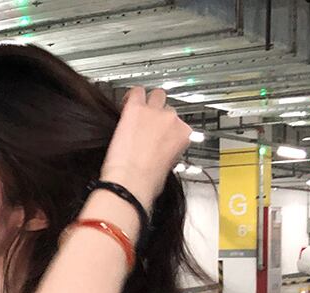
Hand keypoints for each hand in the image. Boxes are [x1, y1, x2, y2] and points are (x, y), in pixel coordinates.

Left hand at [99, 86, 192, 211]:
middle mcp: (172, 120)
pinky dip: (131, 96)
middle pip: (168, 108)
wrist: (130, 183)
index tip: (159, 136)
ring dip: (148, 102)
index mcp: (183, 136)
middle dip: (159, 115)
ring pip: (156, 95)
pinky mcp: (135, 109)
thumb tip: (160, 153)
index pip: (179, 124)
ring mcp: (154, 112)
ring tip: (138, 112)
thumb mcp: (167, 169)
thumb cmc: (147, 183)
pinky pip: (135, 92)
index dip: (167, 130)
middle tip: (147, 124)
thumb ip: (168, 153)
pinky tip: (126, 104)